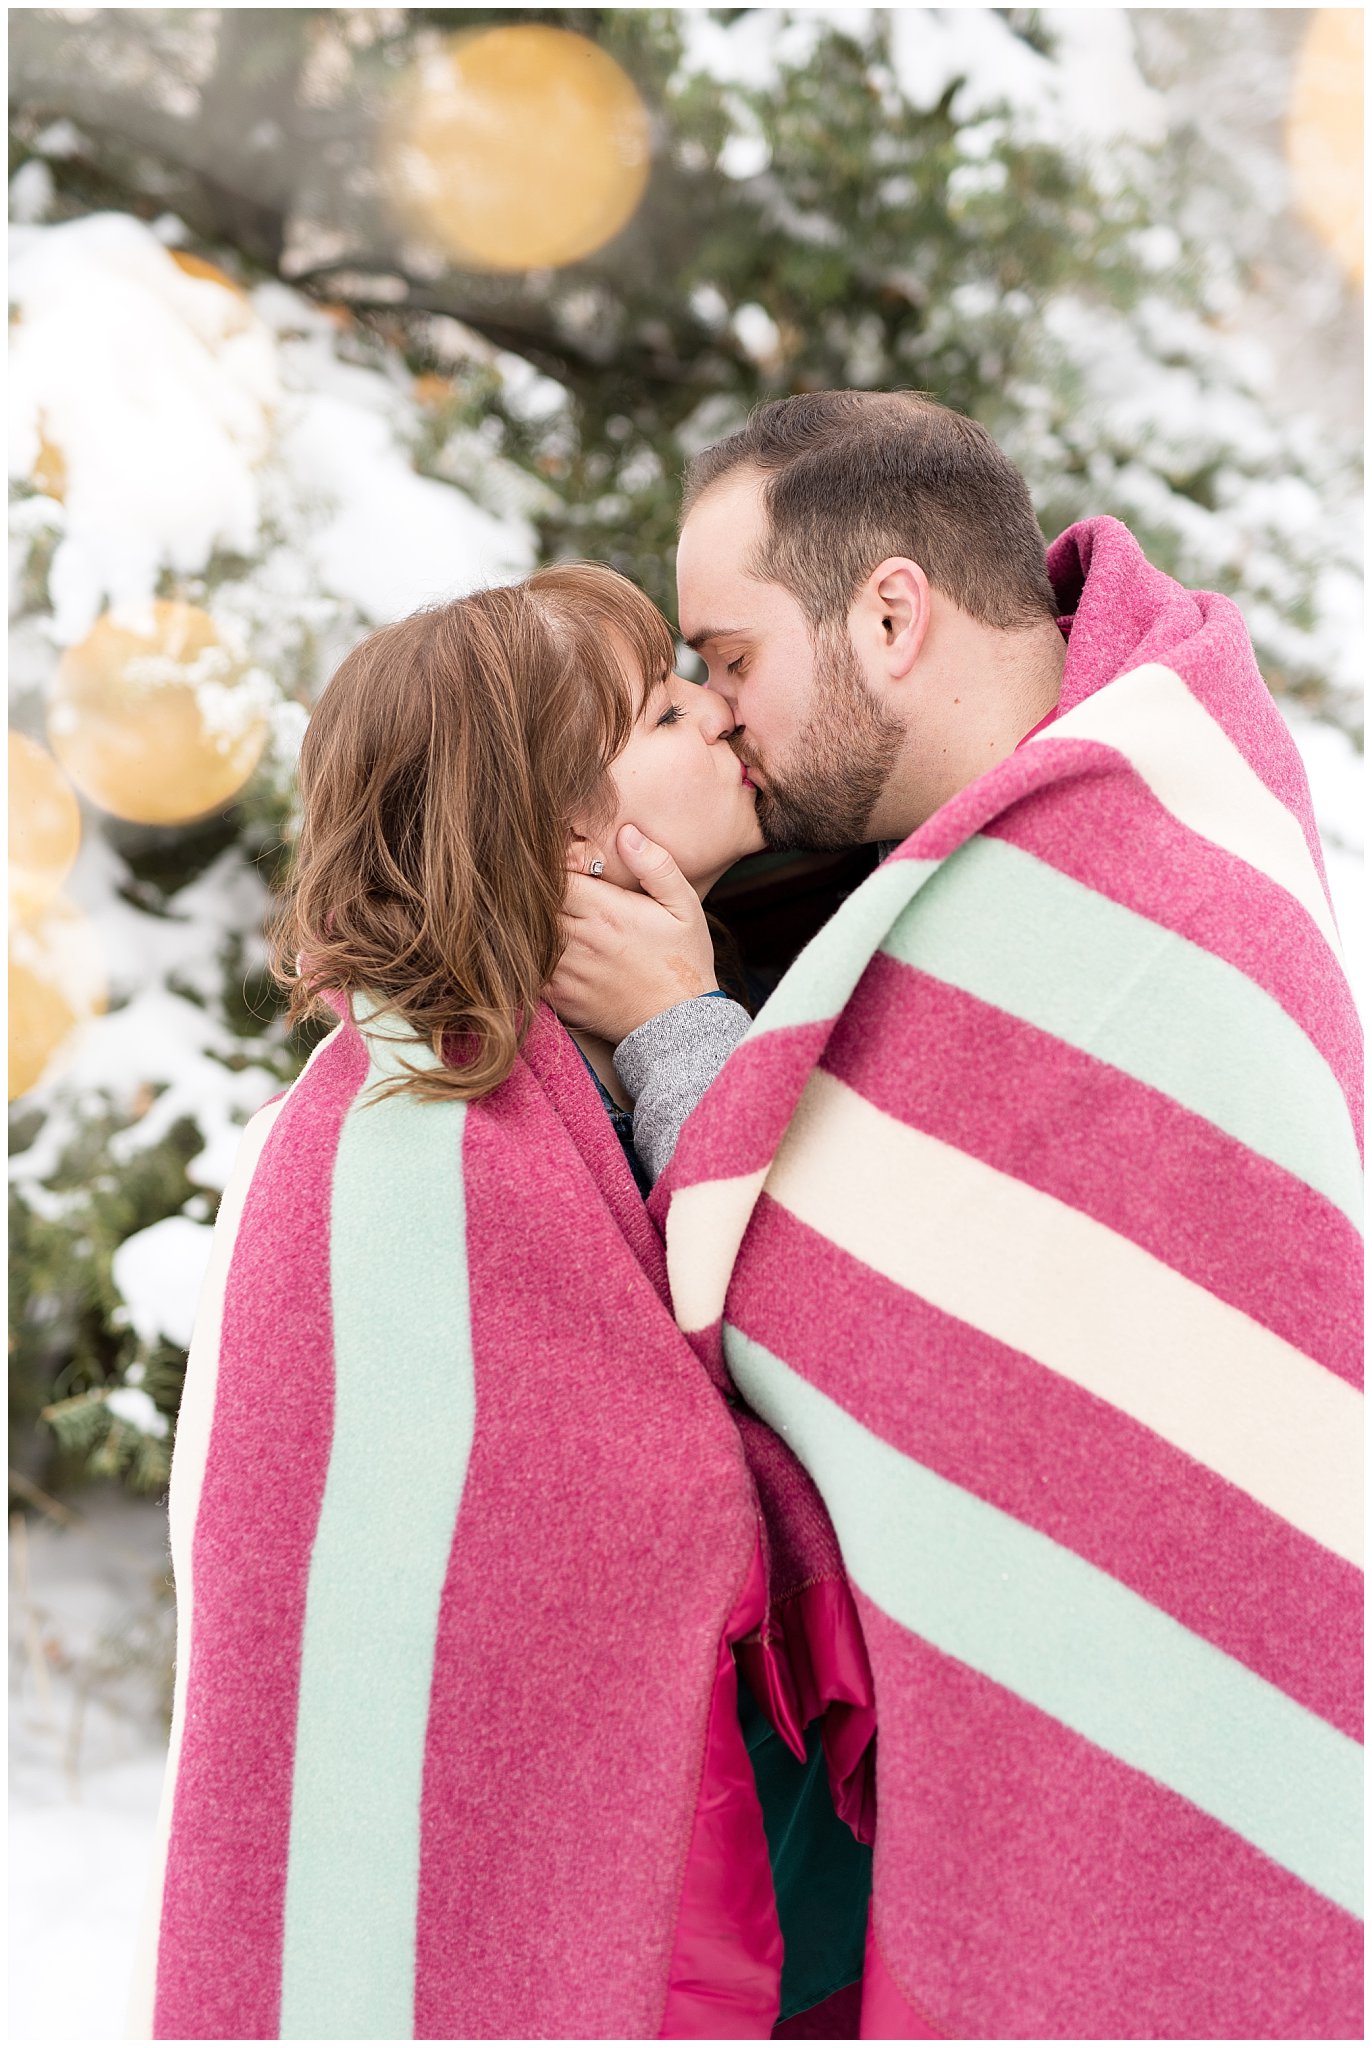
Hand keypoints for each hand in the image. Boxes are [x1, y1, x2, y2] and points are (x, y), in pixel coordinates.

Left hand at [548, 825, 718, 1042]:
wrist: (679, 1025)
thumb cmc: (683, 960)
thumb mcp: (683, 907)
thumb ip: (655, 865)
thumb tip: (626, 832)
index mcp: (605, 912)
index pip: (554, 874)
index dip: (552, 865)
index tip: (564, 867)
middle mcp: (579, 941)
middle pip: (533, 903)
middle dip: (536, 891)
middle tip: (544, 886)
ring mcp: (565, 971)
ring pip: (526, 934)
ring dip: (530, 923)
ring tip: (541, 914)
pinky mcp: (559, 997)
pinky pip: (529, 967)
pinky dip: (531, 954)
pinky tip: (546, 947)